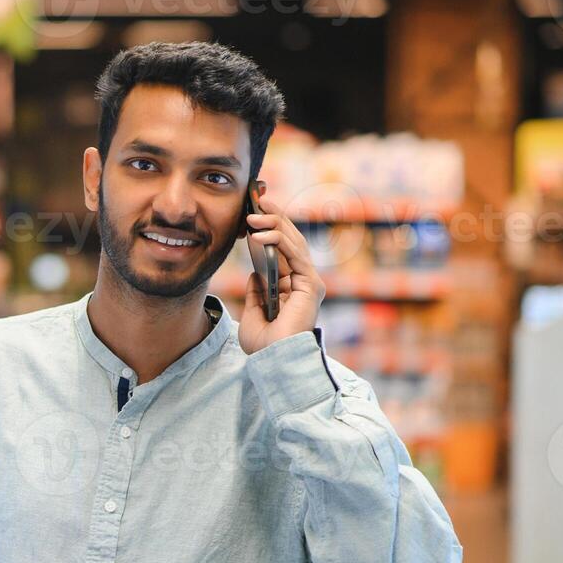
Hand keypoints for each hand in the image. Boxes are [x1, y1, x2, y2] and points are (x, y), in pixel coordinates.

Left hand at [240, 194, 325, 353]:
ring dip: (274, 225)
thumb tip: (254, 273)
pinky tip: (262, 233)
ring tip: (254, 214)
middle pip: (289, 242)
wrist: (273, 361)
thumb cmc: (263, 345)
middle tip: (257, 201)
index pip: (281, 251)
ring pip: (293, 244)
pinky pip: (295, 255)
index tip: (253, 213)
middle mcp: (302, 282)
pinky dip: (279, 241)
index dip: (270, 230)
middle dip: (274, 218)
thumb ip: (256, 292)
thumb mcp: (253, 313)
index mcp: (290, 288)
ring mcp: (308, 282)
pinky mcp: (310, 285)